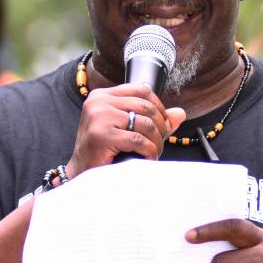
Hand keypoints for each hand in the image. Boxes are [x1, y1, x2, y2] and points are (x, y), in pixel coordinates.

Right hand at [66, 83, 186, 175]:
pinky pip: (138, 139)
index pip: (141, 89)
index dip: (159, 106)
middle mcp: (98, 101)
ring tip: (154, 152)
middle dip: (160, 126)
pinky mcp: (101, 134)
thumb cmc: (103, 151)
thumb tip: (180, 113)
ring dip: (156, 141)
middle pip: (145, 106)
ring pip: (144, 123)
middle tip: (160, 143)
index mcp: (102, 95)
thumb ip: (152, 120)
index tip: (163, 124)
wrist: (81, 173)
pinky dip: (149, 151)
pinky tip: (147, 158)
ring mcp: (98, 116)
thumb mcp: (127, 129)